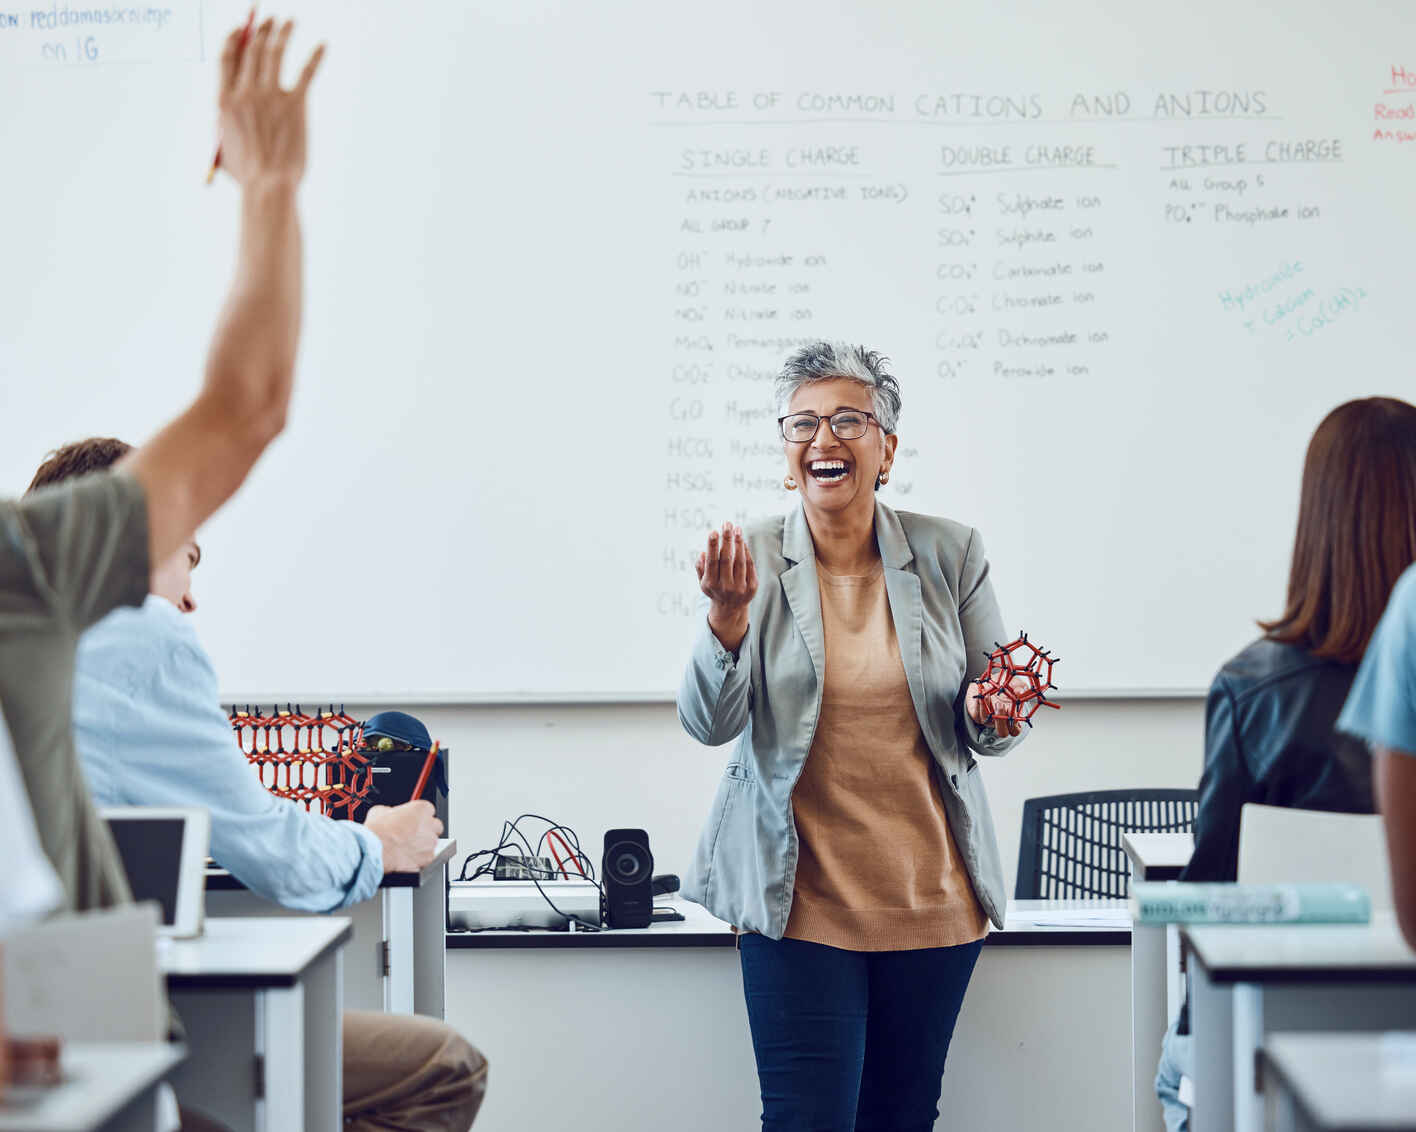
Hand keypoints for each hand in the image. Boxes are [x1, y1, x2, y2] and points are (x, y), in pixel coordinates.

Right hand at [217, 17, 325, 188]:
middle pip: (251, 50)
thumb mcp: (224, 146)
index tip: (241, 28)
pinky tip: (323, 45)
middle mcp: (244, 92)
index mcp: (223, 100)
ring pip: (275, 53)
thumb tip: (233, 110)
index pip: (226, 57)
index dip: (235, 38)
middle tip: (270, 19)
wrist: (268, 186)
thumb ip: (227, 124)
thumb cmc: (247, 175)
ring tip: (290, 21)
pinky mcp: (295, 105)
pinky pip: (306, 73)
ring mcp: (269, 96)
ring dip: (283, 33)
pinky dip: (315, 56)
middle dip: (261, 29)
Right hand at [364, 800, 442, 873]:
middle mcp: (430, 825)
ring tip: (406, 848)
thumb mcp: (380, 810)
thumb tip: (392, 814)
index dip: (419, 817)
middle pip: (435, 827)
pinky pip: (427, 859)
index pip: (428, 810)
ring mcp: (431, 843)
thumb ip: (392, 811)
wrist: (374, 850)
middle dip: (426, 830)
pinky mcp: (428, 859)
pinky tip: (407, 858)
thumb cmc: (378, 831)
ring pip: (431, 844)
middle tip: (412, 835)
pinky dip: (419, 860)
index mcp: (422, 809)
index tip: (412, 821)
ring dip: (422, 846)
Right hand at [696, 522, 756, 653]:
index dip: (713, 546)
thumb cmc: (714, 588)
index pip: (712, 562)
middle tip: (727, 524)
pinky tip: (742, 542)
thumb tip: (703, 553)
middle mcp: (726, 587)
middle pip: (727, 559)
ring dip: (739, 542)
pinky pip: (749, 565)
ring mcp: (740, 588)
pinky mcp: (752, 587)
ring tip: (737, 529)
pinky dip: (746, 552)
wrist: (729, 608)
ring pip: (740, 561)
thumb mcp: (703, 581)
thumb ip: (700, 567)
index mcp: (711, 584)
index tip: (714, 531)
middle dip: (727, 539)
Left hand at [965, 674, 1032, 737]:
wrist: (988, 681)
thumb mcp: (1015, 684)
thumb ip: (1019, 687)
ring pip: (987, 721)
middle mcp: (1000, 722)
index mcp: (1012, 718)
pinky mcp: (977, 715)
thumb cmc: (1005, 686)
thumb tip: (1020, 691)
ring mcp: (988, 720)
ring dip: (987, 707)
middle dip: (1001, 722)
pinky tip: (982, 692)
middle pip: (1002, 732)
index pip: (1015, 729)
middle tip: (1000, 706)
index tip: (1012, 710)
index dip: (1015, 723)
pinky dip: (979, 702)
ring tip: (988, 694)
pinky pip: (977, 712)